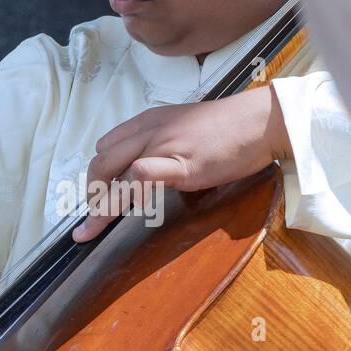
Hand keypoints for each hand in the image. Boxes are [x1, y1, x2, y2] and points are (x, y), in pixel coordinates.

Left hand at [72, 84, 290, 242]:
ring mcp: (163, 146)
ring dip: (99, 203)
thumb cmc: (228, 130)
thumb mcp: (184, 130)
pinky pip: (142, 174)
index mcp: (148, 121)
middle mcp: (149, 131)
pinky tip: (120, 214)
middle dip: (91, 193)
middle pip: (101, 160)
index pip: (106, 146)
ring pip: (112, 169)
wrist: (259, 122)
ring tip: (91, 229)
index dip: (97, 175)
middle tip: (92, 219)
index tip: (97, 197)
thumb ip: (162, 147)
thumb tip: (147, 172)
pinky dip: (125, 195)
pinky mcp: (181, 163)